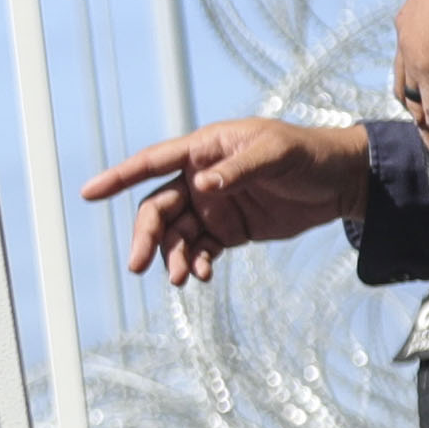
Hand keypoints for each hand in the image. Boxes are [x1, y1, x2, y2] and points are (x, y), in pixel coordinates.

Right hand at [81, 117, 373, 283]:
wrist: (339, 182)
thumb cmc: (306, 154)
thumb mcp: (276, 154)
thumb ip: (239, 169)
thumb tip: (202, 185)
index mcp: (205, 149)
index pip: (153, 162)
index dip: (120, 177)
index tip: (89, 192)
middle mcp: (200, 178)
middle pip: (158, 208)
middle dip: (145, 236)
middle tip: (137, 265)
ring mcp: (212, 206)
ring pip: (175, 235)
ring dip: (171, 256)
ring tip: (181, 278)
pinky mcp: (227, 231)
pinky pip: (199, 250)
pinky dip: (195, 263)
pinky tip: (201, 276)